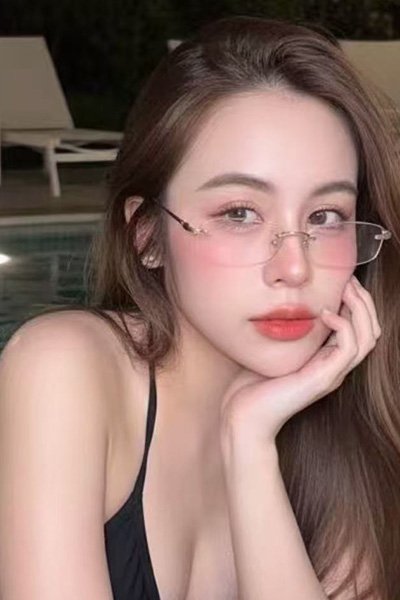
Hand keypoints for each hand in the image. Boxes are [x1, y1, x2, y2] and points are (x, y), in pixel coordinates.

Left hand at [220, 276, 380, 448]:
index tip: (342, 279)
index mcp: (326, 359)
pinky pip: (349, 348)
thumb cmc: (252, 384)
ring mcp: (332, 374)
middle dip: (364, 300)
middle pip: (371, 330)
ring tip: (346, 288)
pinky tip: (326, 312)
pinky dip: (344, 325)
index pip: (359, 328)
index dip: (357, 302)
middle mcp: (335, 366)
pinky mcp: (324, 379)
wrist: (244, 416)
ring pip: (367, 337)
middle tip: (349, 278)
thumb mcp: (273, 348)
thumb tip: (283, 303)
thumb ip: (285, 329)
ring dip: (361, 308)